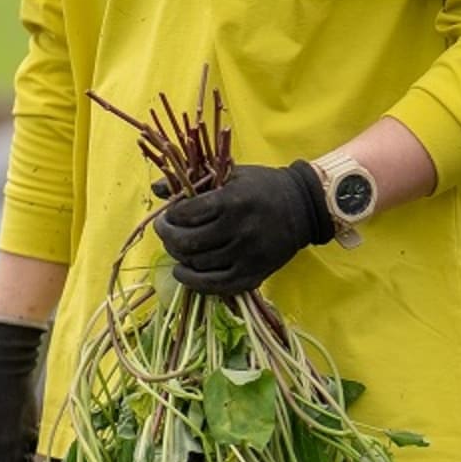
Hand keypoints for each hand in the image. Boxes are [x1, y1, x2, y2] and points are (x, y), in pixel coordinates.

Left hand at [155, 161, 335, 295]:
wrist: (303, 207)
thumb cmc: (263, 187)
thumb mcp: (230, 174)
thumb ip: (194, 181)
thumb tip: (157, 189)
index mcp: (232, 202)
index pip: (186, 215)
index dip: (170, 216)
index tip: (168, 214)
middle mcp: (239, 231)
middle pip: (187, 243)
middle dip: (168, 237)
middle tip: (165, 231)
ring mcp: (247, 256)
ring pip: (198, 265)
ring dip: (179, 258)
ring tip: (175, 249)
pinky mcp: (254, 275)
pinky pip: (217, 286)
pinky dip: (194, 282)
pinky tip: (184, 272)